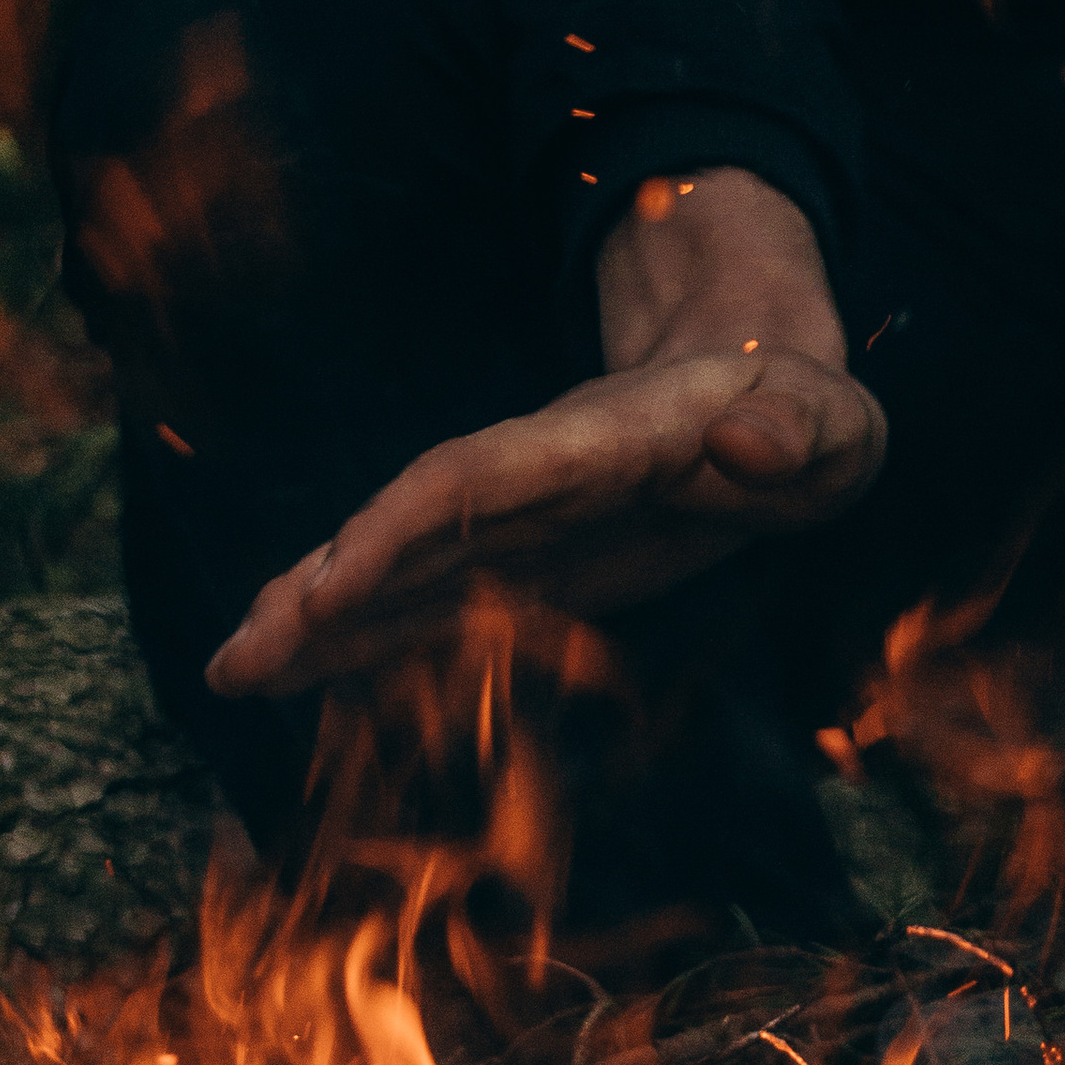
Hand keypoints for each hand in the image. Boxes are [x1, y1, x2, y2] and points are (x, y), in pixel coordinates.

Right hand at [206, 167, 884, 697]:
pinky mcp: (531, 563)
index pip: (479, 480)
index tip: (328, 583)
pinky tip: (303, 677)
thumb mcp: (834, 421)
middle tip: (231, 661)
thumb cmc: (806, 411)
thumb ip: (802, 435)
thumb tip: (750, 449)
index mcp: (599, 444)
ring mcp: (526, 523)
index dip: (401, 530)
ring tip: (231, 674)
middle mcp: (538, 480)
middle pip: (409, 528)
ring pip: (404, 568)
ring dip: (319, 620)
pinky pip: (436, 602)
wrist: (769, 387)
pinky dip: (368, 637)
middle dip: (318, 590)